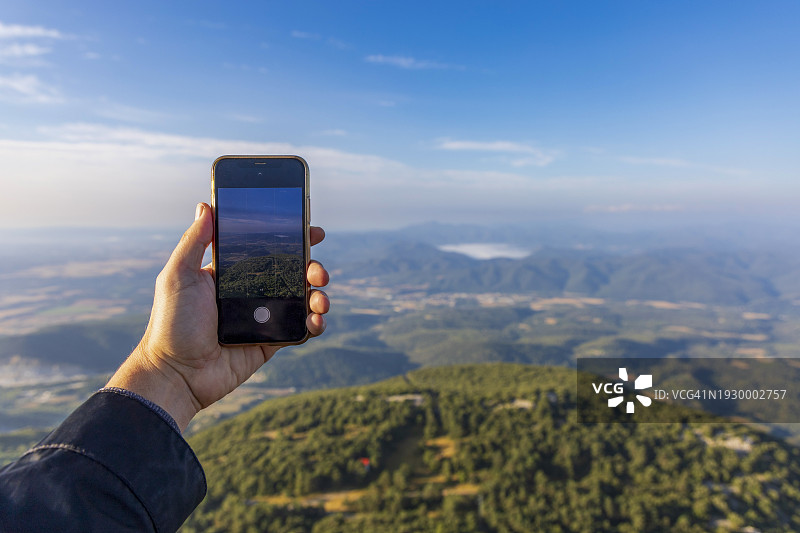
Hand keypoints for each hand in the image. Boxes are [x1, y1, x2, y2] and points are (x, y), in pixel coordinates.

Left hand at [106, 202, 329, 430]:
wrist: (176, 374)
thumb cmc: (170, 324)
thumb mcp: (177, 276)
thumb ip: (194, 242)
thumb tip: (206, 205)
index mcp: (231, 273)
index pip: (267, 249)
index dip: (291, 238)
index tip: (311, 230)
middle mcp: (250, 292)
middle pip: (292, 272)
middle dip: (312, 266)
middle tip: (318, 270)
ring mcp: (263, 318)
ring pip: (301, 299)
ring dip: (318, 294)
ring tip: (320, 298)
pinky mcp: (270, 342)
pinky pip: (301, 329)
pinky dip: (315, 323)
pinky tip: (316, 319)